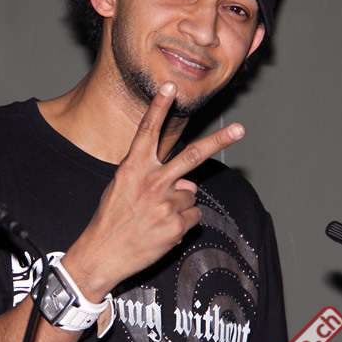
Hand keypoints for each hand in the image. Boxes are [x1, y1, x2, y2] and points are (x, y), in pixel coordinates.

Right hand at [65, 82, 244, 300]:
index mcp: (133, 168)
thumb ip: (155, 177)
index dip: (159, 107)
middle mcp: (151, 181)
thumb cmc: (110, 218)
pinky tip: (162, 230)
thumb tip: (188, 183)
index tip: (170, 86)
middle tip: (239, 129)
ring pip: (190, 194)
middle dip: (219, 141)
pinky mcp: (176, 225)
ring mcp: (165, 204)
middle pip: (192, 155)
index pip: (148, 131)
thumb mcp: (122, 188)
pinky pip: (193, 216)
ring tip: (156, 217)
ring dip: (179, 204)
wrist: (102, 254)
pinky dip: (182, 223)